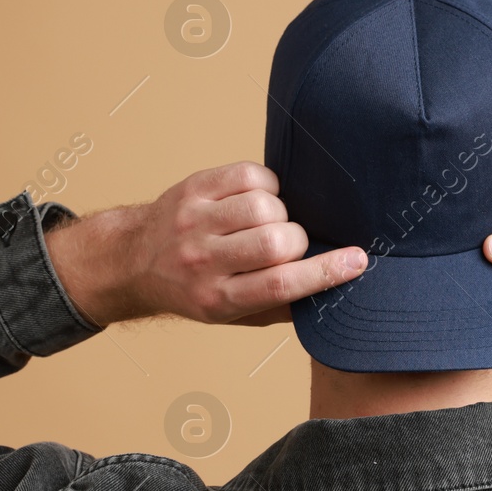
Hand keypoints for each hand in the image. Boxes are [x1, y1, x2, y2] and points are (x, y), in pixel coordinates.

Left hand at [44, 162, 367, 326]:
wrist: (133, 262)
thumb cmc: (195, 289)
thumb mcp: (233, 315)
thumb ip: (281, 305)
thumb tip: (337, 286)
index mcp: (218, 299)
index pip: (280, 285)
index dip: (326, 271)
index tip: (358, 260)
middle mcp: (203, 261)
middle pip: (276, 243)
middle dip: (297, 241)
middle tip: (288, 244)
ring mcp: (195, 221)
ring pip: (265, 206)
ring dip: (280, 213)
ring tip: (267, 222)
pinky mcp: (194, 188)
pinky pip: (249, 175)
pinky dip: (265, 185)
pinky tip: (255, 199)